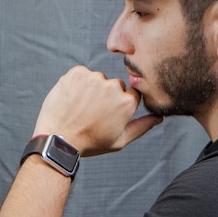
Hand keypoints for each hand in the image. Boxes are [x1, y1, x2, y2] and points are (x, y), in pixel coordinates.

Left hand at [33, 66, 162, 155]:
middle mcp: (113, 87)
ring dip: (91, 90)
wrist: (58, 138)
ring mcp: (94, 78)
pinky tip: (72, 100)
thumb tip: (159, 117)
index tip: (108, 114)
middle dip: (106, 96)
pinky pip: (82, 74)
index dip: (120, 104)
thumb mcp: (119, 140)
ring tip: (80, 109)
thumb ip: (142, 127)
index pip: (132, 94)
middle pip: (115, 86)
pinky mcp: (77, 73)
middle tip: (92, 114)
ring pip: (98, 80)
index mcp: (126, 102)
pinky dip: (77, 84)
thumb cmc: (90, 143)